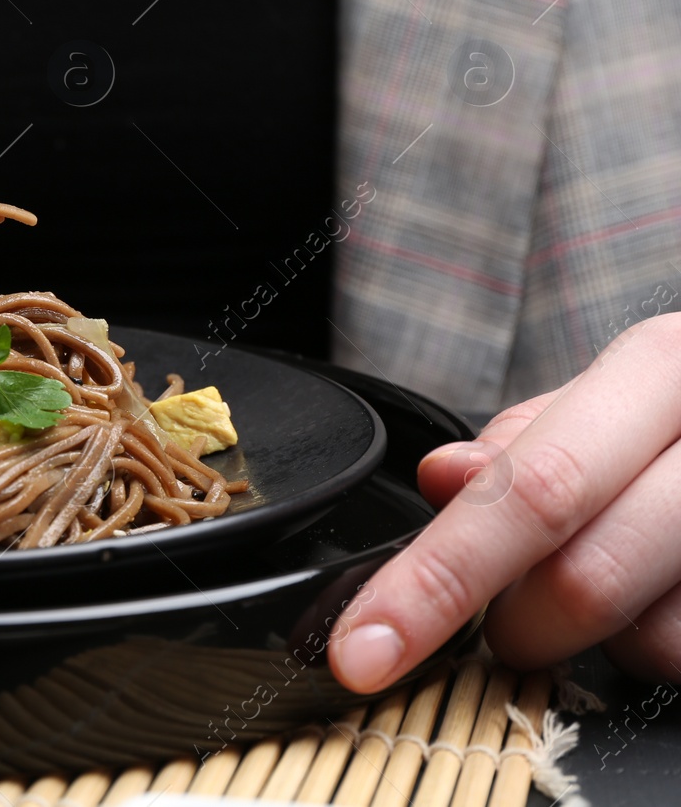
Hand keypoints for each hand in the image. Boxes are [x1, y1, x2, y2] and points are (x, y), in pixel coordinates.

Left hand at [329, 313, 680, 689]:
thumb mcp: (613, 400)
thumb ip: (526, 442)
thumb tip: (443, 479)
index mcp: (662, 368)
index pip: (527, 490)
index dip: (434, 581)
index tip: (365, 647)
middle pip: (584, 579)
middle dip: (517, 625)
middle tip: (509, 623)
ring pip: (652, 639)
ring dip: (603, 642)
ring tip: (617, 589)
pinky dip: (662, 647)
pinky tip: (667, 599)